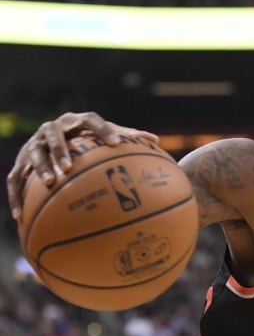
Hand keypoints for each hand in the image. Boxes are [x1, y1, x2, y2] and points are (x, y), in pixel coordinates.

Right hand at [6, 111, 158, 219]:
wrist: (52, 137)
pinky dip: (16, 195)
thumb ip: (127, 136)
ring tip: (49, 183)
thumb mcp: (105, 136)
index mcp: (76, 122)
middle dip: (60, 149)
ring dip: (39, 167)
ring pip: (34, 153)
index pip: (91, 120)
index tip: (116, 142)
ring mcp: (34, 144)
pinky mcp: (20, 162)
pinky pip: (15, 179)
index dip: (103, 129)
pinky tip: (20, 214)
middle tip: (69, 166)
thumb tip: (156, 140)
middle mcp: (52, 129)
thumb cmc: (87, 140)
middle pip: (54, 134)